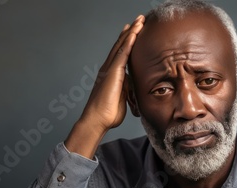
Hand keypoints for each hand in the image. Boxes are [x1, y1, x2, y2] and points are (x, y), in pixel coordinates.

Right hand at [65, 15, 144, 157]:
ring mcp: (109, 69)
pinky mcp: (112, 73)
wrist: (97, 120)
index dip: (128, 41)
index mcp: (112, 74)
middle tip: (138, 20)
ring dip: (131, 32)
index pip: (122, 53)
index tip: (135, 30)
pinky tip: (134, 33)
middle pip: (121, 45)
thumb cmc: (108, 113)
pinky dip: (128, 42)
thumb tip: (134, 84)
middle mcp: (109, 68)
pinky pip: (122, 54)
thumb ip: (127, 87)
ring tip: (139, 21)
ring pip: (121, 46)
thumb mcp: (122, 97)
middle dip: (130, 32)